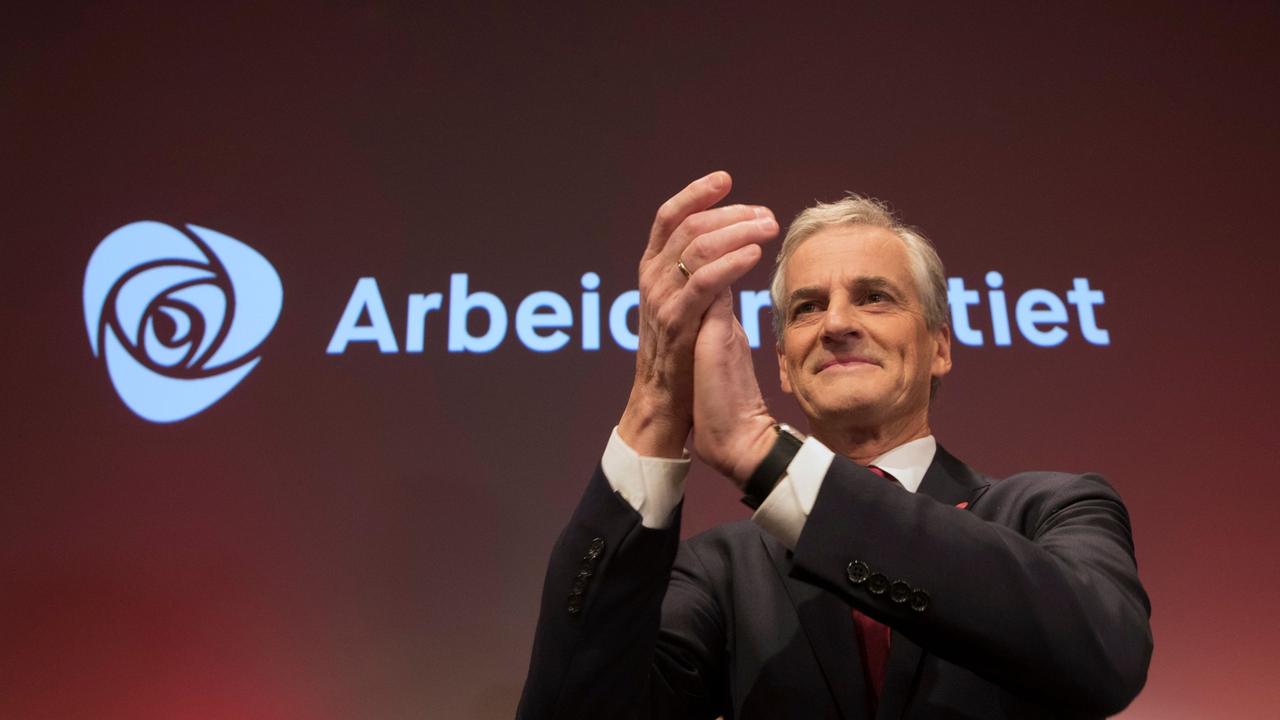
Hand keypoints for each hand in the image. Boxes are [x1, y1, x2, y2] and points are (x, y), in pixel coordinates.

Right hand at [618, 171, 777, 457]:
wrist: (666, 409)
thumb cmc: (683, 362)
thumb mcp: (693, 310)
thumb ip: (705, 281)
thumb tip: (732, 252)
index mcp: (653, 272)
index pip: (669, 218)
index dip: (695, 194)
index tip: (725, 180)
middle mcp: (652, 280)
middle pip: (688, 226)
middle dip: (729, 213)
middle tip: (765, 215)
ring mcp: (661, 301)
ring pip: (696, 247)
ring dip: (737, 231)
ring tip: (769, 227)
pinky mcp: (678, 324)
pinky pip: (704, 283)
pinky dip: (731, 263)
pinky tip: (754, 255)